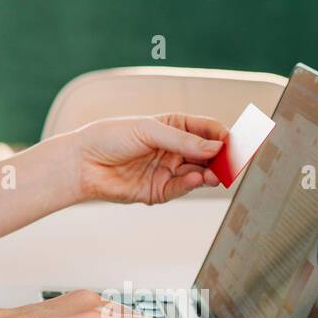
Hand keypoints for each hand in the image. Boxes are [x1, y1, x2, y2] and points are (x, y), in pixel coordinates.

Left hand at [68, 113, 228, 204]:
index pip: (208, 130)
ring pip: (199, 173)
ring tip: (216, 174)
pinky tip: (195, 178)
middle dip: (223, 159)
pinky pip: (181, 189)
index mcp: (174, 126)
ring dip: (210, 174)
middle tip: (234, 163)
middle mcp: (174, 149)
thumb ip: (181, 140)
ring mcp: (167, 171)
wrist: (82, 162)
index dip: (224, 136)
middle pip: (209, 155)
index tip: (236, 143)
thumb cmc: (109, 137)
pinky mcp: (158, 191)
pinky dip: (190, 185)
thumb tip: (215, 148)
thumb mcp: (147, 130)